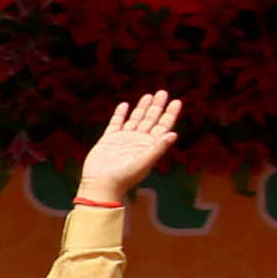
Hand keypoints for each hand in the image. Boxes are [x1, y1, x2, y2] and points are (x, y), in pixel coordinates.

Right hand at [76, 92, 182, 206]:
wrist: (101, 184)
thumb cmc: (124, 177)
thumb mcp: (143, 163)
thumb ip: (158, 149)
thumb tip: (174, 134)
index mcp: (149, 146)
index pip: (163, 126)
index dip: (170, 114)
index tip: (176, 101)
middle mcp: (138, 141)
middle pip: (150, 120)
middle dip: (157, 106)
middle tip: (162, 93)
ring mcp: (123, 139)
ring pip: (135, 119)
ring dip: (142, 108)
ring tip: (148, 96)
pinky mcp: (109, 140)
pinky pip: (116, 124)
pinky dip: (120, 114)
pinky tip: (124, 105)